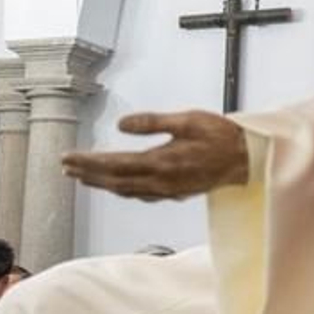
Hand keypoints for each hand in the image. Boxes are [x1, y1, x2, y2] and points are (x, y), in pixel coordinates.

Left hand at [62, 111, 247, 201]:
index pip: (115, 163)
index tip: (68, 158)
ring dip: (100, 183)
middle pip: (114, 180)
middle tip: (65, 168)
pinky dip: (120, 189)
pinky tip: (112, 185)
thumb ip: (152, 122)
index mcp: (162, 162)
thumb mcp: (187, 120)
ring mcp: (166, 190)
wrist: (248, 159)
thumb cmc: (220, 136)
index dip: (89, 163)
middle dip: (87, 174)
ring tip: (80, 177)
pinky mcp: (173, 193)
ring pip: (125, 189)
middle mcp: (161, 181)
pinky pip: (139, 193)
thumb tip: (121, 124)